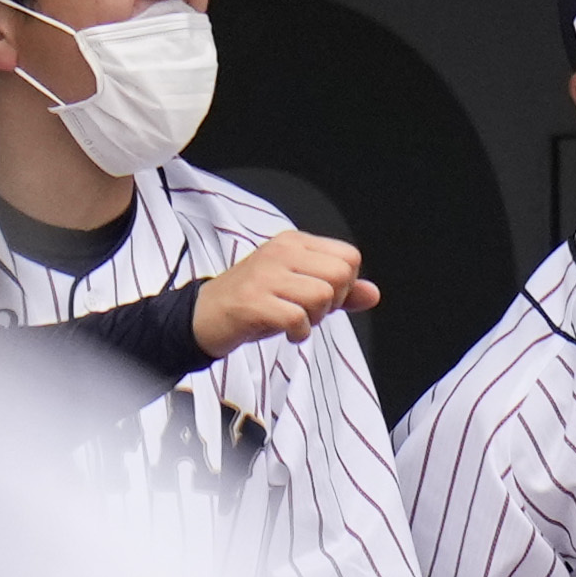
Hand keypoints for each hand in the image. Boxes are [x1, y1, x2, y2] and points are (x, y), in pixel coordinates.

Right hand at [189, 231, 376, 358]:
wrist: (203, 316)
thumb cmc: (252, 302)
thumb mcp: (298, 290)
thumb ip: (338, 291)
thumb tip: (372, 294)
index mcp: (294, 243)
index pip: (348, 256)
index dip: (346, 284)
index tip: (323, 298)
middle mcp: (281, 252)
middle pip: (341, 274)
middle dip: (334, 302)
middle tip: (310, 312)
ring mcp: (266, 276)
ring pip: (323, 295)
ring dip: (316, 319)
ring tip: (297, 321)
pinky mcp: (253, 302)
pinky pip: (298, 318)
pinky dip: (299, 333)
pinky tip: (288, 332)